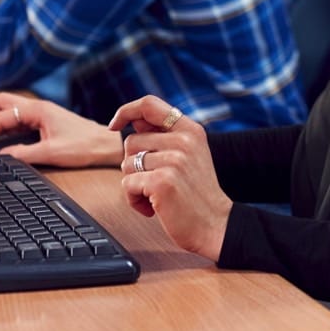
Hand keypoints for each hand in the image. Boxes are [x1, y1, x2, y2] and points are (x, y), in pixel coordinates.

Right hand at [0, 93, 122, 167]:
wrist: (108, 145)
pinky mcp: (45, 123)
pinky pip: (18, 120)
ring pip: (9, 110)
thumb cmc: (85, 146)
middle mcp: (37, 108)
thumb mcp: (52, 152)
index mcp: (37, 110)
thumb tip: (1, 155)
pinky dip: (4, 126)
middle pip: (1, 103)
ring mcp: (41, 114)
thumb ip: (23, 153)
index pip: (1, 118)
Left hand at [107, 95, 231, 261]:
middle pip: (131, 141)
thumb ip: (164, 136)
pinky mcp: (162, 181)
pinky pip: (127, 184)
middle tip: (154, 181)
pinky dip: (134, 200)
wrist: (215, 226)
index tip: (114, 124)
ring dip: (134, 184)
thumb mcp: (189, 155)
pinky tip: (153, 208)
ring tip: (156, 195)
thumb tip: (132, 120)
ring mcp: (174, 160)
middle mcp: (183, 140)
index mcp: (190, 130)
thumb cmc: (197, 194)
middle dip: (134, 164)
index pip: (149, 104)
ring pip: (126, 164)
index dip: (126, 111)